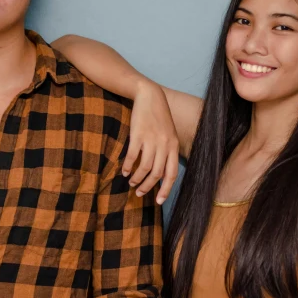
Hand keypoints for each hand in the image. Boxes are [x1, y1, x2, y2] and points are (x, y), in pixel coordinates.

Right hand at [123, 80, 179, 204]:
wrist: (150, 97)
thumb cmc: (159, 118)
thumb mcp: (169, 134)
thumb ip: (167, 152)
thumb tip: (161, 173)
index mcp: (173, 146)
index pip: (171, 174)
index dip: (165, 190)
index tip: (158, 201)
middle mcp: (164, 145)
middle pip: (156, 174)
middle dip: (147, 187)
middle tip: (139, 193)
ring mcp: (151, 140)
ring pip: (144, 168)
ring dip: (136, 178)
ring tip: (131, 182)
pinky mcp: (138, 135)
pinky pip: (132, 157)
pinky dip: (127, 166)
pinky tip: (123, 171)